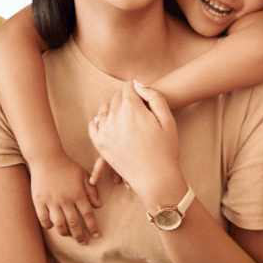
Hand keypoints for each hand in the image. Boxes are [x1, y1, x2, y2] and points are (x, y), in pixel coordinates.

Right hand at [28, 152, 101, 243]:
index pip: (88, 215)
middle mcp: (65, 199)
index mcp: (78, 193)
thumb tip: (99, 206)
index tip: (96, 235)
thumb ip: (92, 191)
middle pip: (74, 223)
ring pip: (59, 224)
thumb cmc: (67, 166)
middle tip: (83, 242)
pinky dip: (49, 225)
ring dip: (65, 233)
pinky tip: (53, 227)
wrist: (46, 158)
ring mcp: (51, 201)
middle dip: (80, 235)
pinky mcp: (39, 201)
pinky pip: (44, 219)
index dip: (93, 227)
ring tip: (69, 235)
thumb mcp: (84, 175)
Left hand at [89, 81, 182, 202]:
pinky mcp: (100, 143)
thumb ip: (154, 96)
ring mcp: (105, 130)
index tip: (142, 95)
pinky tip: (109, 124)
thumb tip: (138, 84)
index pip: (129, 87)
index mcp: (132, 108)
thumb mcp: (168, 119)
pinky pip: (94, 125)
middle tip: (137, 108)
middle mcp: (115, 116)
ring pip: (105, 110)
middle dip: (126, 99)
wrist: (156, 178)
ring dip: (113, 109)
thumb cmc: (166, 149)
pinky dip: (100, 122)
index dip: (137, 89)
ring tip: (125, 117)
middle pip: (117, 97)